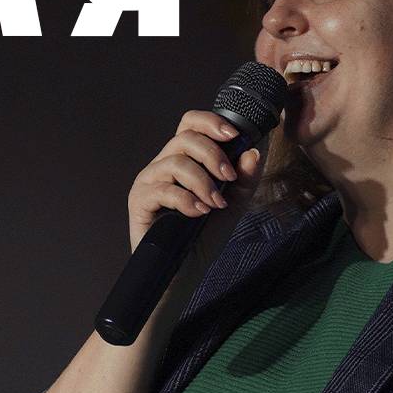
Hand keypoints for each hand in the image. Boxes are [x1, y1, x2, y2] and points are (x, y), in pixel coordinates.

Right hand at [126, 110, 265, 251]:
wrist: (185, 271)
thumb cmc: (204, 236)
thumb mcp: (234, 204)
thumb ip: (245, 178)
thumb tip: (253, 151)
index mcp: (184, 158)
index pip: (191, 124)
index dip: (212, 122)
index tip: (235, 136)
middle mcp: (163, 164)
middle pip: (185, 137)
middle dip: (212, 155)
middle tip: (228, 177)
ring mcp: (149, 181)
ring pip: (176, 162)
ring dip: (203, 183)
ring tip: (215, 204)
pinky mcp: (139, 200)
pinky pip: (163, 189)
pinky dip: (186, 200)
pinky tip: (199, 213)